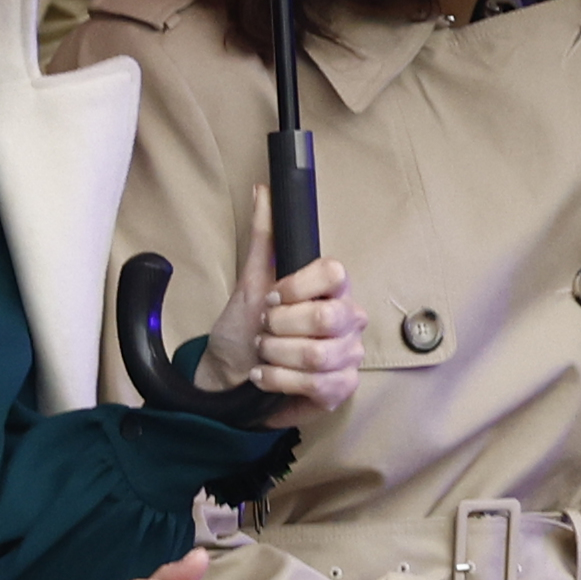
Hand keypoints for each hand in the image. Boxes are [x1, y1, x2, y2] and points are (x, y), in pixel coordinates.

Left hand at [199, 214, 360, 421]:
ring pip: (316, 354)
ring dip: (276, 355)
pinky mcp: (341, 389)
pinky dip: (279, 380)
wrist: (231, 376)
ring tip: (262, 354)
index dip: (298, 286)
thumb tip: (263, 190)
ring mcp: (349, 356)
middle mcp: (349, 320)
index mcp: (333, 289)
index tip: (271, 298)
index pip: (334, 273)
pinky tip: (265, 376)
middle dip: (281, 327)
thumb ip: (263, 236)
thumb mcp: (251, 282)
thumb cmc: (245, 328)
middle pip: (326, 318)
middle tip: (264, 330)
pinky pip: (316, 384)